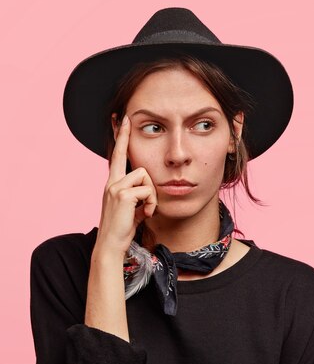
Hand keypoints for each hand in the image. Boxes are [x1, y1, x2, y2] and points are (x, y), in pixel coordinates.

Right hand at [95, 114, 157, 256]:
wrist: (111, 245)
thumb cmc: (124, 228)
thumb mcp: (133, 208)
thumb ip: (138, 195)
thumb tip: (150, 190)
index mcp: (113, 184)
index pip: (117, 156)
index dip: (120, 137)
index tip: (121, 118)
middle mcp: (111, 182)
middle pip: (130, 158)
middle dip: (132, 151)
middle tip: (131, 142)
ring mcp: (115, 187)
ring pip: (145, 176)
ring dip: (152, 196)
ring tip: (145, 211)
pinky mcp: (123, 194)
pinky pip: (148, 191)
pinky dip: (151, 204)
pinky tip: (144, 215)